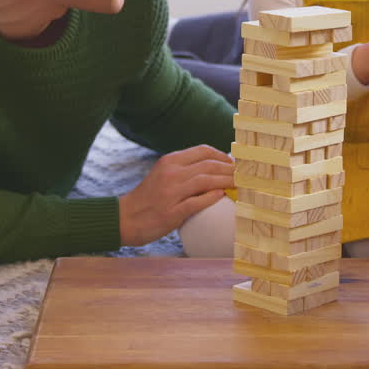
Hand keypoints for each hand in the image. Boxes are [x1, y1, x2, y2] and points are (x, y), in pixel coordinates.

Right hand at [118, 144, 233, 246]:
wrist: (124, 218)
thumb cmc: (148, 198)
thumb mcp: (163, 175)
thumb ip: (184, 169)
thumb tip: (213, 168)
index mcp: (170, 161)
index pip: (203, 150)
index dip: (223, 156)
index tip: (234, 163)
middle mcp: (171, 173)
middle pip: (209, 165)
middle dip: (230, 169)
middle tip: (244, 175)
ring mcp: (171, 192)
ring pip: (206, 181)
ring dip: (227, 181)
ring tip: (239, 185)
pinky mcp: (171, 212)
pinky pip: (197, 201)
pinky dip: (212, 197)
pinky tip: (222, 196)